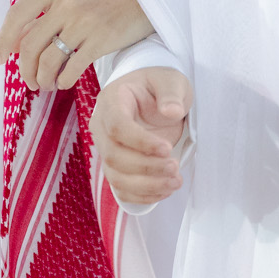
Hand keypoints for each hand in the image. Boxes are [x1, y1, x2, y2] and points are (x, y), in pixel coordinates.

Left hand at [0, 0, 153, 92]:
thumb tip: (17, 38)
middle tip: (29, 81)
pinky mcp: (100, 40)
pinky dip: (63, 81)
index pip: (17, 16)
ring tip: (46, 84)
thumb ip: (46, 9)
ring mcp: (83, 22)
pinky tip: (64, 82)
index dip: (3, 41)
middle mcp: (65, 3)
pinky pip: (72, 68)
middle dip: (24, 69)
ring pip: (48, 60)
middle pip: (29, 45)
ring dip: (42, 79)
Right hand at [92, 67, 192, 205]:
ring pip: (116, 177)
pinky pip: (121, 189)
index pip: (117, 127)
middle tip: (175, 167)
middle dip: (146, 166)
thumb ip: (171, 93)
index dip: (140, 142)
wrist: (153, 97)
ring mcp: (107, 149)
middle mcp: (102, 127)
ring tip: (175, 181)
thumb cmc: (159, 86)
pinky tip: (165, 190)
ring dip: (147, 185)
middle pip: (114, 156)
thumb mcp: (170, 81)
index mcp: (112, 102)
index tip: (166, 149)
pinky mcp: (116, 167)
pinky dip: (143, 196)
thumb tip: (171, 112)